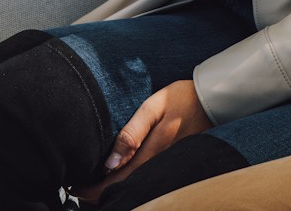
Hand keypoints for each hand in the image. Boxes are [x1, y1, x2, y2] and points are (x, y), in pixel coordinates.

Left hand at [69, 78, 212, 200]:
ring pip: (136, 185)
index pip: (117, 181)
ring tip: (94, 184)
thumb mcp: (154, 107)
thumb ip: (132, 133)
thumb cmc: (183, 98)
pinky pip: (146, 178)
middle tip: (79, 187)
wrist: (215, 99)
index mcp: (153, 153)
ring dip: (114, 187)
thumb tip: (110, 164)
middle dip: (100, 192)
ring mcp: (168, 166)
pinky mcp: (173, 163)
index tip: (75, 187)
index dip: (93, 189)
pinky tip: (121, 175)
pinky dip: (129, 180)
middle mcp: (160, 165)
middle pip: (125, 188)